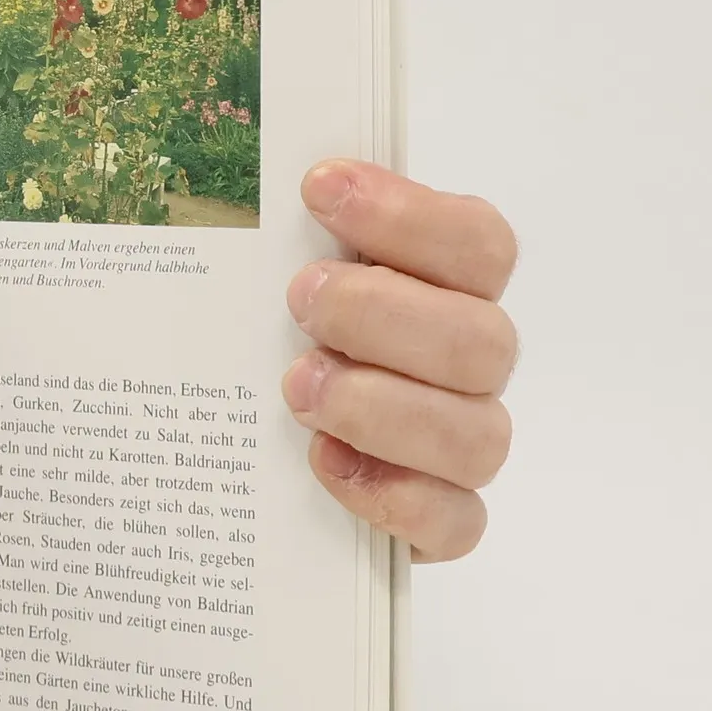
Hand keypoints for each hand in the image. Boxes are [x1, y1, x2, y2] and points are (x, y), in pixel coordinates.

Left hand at [283, 159, 516, 561]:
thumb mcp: (258, 283)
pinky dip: (394, 495)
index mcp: (445, 291)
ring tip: (299, 387)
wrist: (252, 463)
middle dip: (385, 314)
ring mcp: (459, 448)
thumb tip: (228, 195)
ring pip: (477, 435)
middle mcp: (467, 367)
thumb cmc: (265, 343)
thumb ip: (269, 241)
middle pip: (483, 340)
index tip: (320, 187)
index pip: (478, 243)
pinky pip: (455, 522)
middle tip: (300, 299)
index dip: (411, 215)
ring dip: (384, 406)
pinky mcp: (437, 523)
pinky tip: (323, 463)